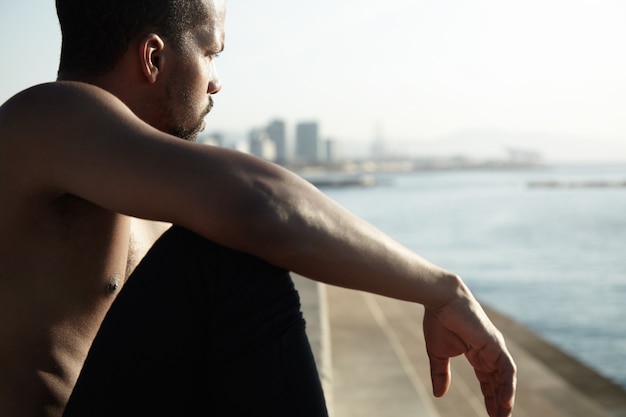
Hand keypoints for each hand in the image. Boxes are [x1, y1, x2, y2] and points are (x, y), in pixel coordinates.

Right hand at [423, 293, 515, 416]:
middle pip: (498, 381)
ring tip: (503, 416)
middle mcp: (489, 351)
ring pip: (505, 378)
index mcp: (477, 353)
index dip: (489, 396)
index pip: (487, 379)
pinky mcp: (495, 344)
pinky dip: (507, 386)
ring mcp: (494, 347)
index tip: (490, 414)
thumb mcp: (438, 354)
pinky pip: (507, 369)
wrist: (441, 300)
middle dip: (498, 401)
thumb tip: (439, 394)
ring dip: (505, 398)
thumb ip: (440, 374)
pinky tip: (505, 402)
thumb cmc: (438, 321)